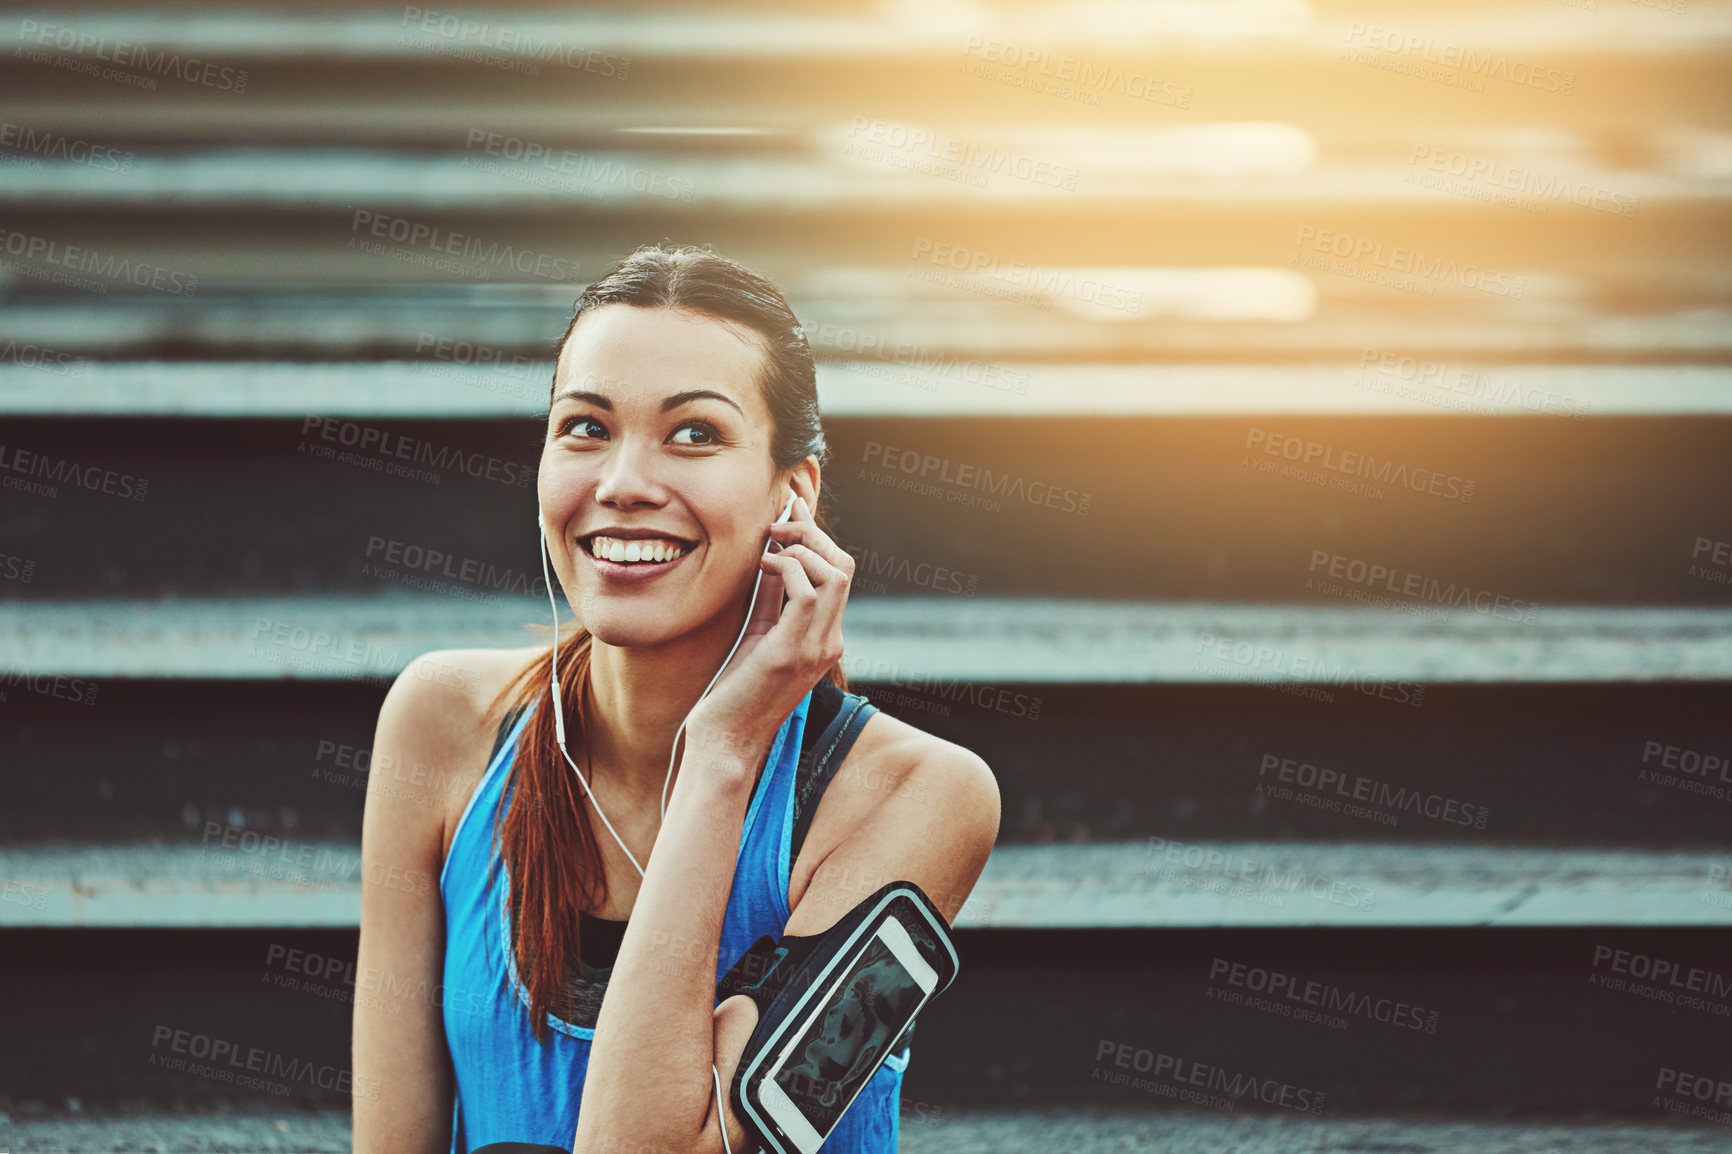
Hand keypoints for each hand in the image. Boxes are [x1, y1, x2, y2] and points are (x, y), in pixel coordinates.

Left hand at [685, 496, 854, 764]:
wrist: (725, 742)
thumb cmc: (735, 694)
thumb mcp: (757, 634)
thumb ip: (770, 597)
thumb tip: (770, 555)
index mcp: (824, 638)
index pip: (839, 573)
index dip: (817, 537)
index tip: (789, 513)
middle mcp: (829, 641)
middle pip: (843, 566)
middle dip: (812, 534)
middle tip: (777, 525)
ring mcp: (816, 647)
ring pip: (834, 572)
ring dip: (800, 547)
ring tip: (768, 548)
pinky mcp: (792, 651)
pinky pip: (806, 591)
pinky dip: (785, 567)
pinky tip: (761, 569)